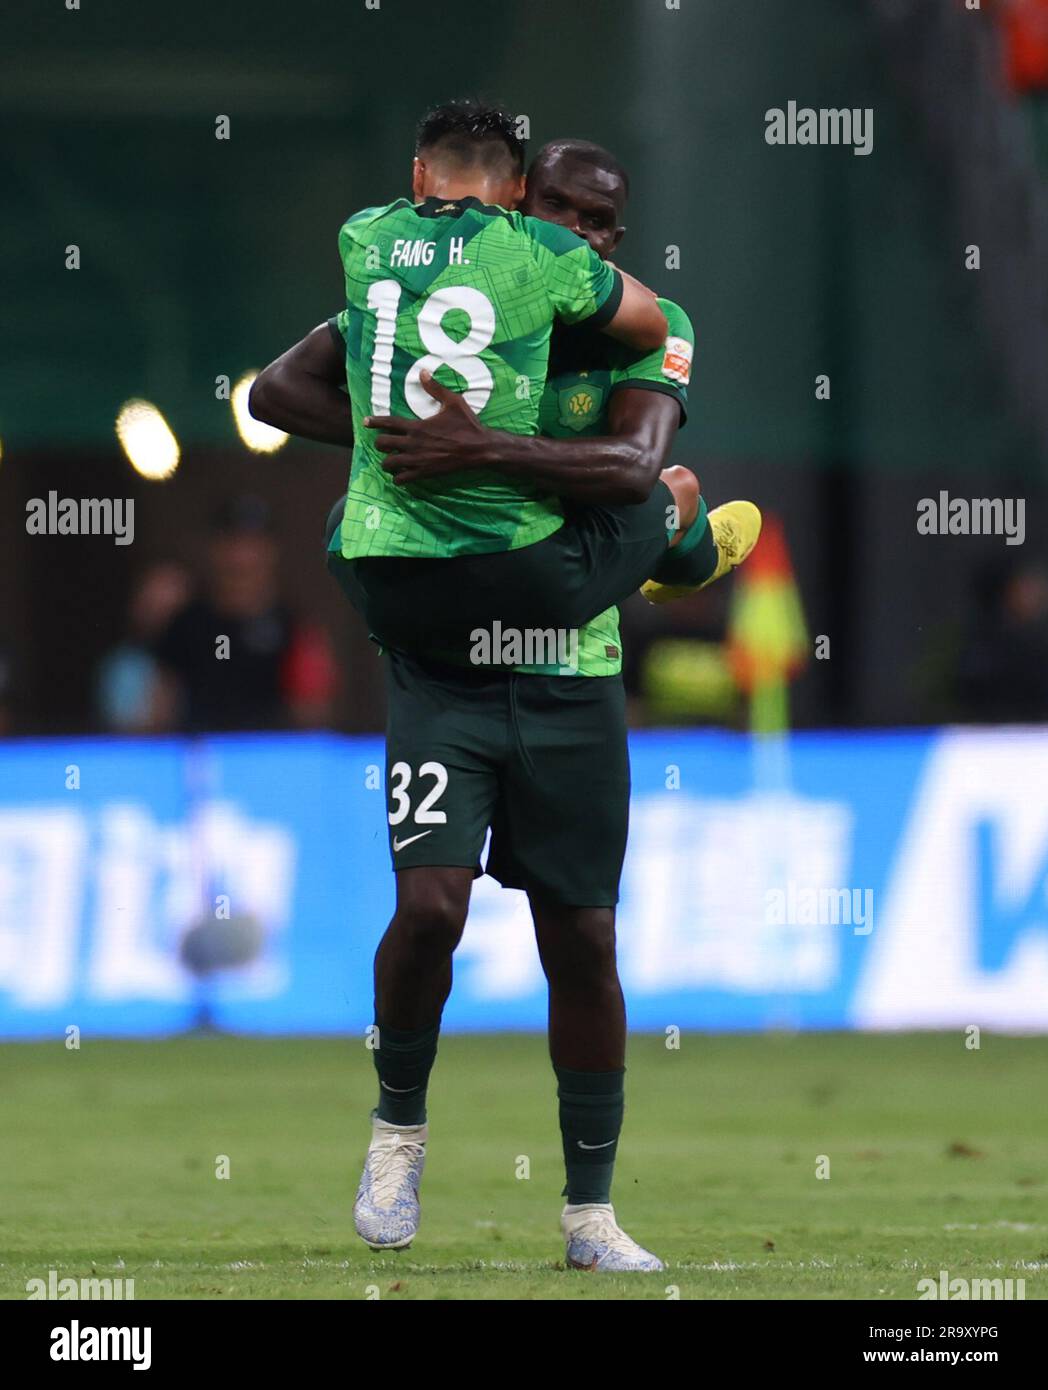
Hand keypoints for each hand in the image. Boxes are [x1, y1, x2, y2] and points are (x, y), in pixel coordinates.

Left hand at [364, 371, 489, 484]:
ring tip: (390, 460)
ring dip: (386, 462)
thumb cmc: (467, 424)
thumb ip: (435, 388)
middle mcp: (413, 444)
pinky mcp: (424, 472)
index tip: (365, 422)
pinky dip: (398, 478)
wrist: (479, 449)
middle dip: (379, 443)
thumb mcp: (452, 402)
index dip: (374, 422)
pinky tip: (400, 475)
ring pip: (389, 464)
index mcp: (417, 426)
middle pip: (383, 445)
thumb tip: (423, 372)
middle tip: (383, 443)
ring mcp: (418, 460)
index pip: (388, 423)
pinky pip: (403, 479)